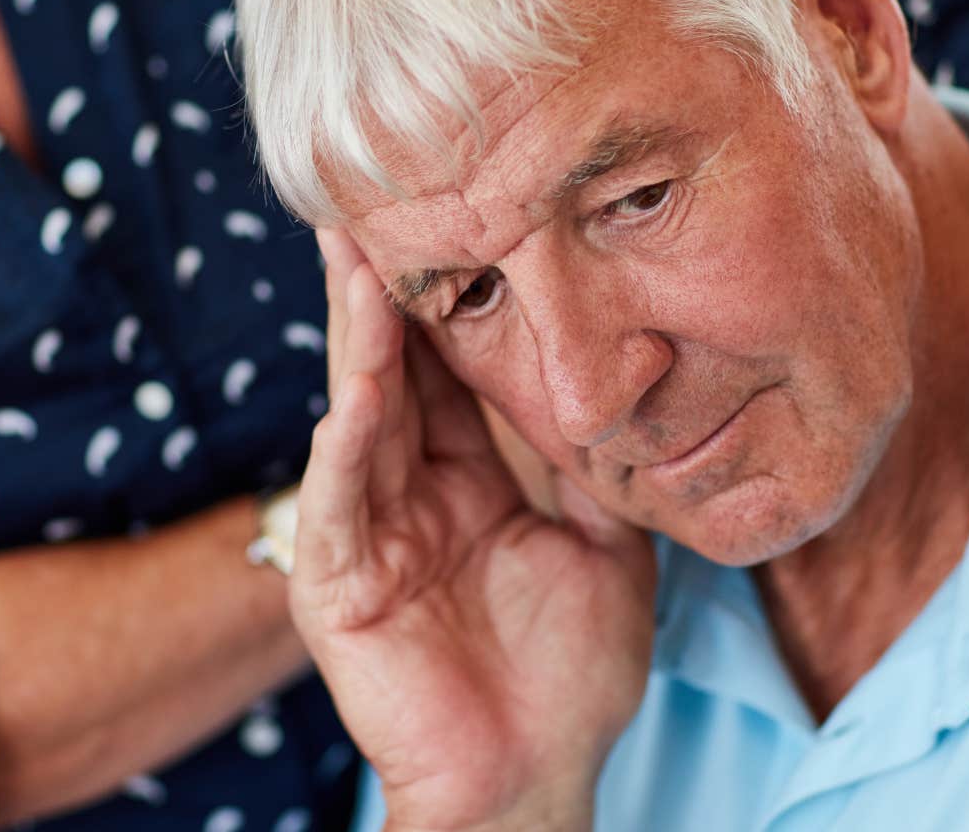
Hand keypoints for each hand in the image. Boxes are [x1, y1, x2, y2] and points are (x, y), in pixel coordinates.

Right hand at [296, 230, 655, 829]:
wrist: (534, 776)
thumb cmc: (568, 674)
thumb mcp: (608, 548)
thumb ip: (600, 466)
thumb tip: (629, 380)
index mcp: (467, 478)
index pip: (453, 368)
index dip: (455, 294)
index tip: (462, 210)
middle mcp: (409, 490)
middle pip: (396, 370)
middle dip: (385, 287)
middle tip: (378, 195)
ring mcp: (369, 533)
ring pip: (361, 418)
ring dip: (357, 342)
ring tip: (354, 260)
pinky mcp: (339, 586)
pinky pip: (341, 506)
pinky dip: (345, 449)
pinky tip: (353, 395)